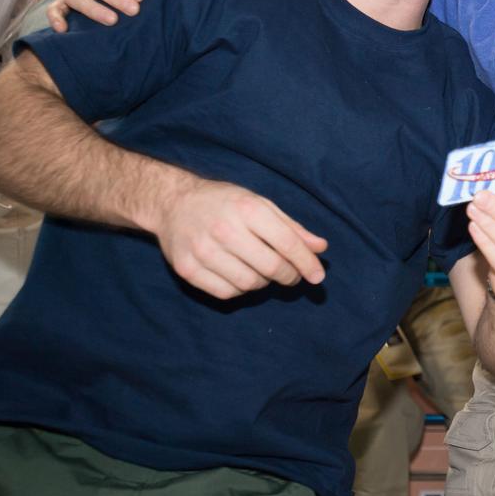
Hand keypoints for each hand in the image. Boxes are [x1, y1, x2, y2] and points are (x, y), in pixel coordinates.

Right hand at [154, 179, 327, 299]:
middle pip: (271, 267)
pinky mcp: (187, 269)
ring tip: (263, 270)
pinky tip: (241, 275)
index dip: (307, 263)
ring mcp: (203, 251)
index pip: (287, 243)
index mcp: (248, 209)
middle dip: (289, 275)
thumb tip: (320, 248)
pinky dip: (241, 289)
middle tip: (292, 275)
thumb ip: (291, 228)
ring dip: (264, 282)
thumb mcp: (261, 205)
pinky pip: (227, 293)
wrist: (174, 203)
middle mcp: (225, 230)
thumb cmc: (225, 203)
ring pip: (250, 283)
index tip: (318, 276)